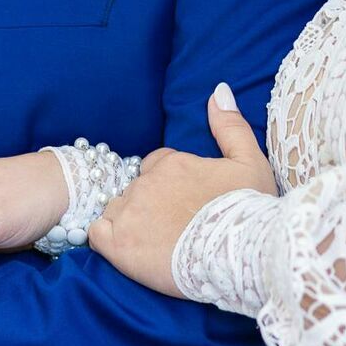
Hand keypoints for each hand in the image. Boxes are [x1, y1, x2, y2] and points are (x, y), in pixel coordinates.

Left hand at [91, 84, 275, 296]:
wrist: (238, 255)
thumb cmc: (247, 210)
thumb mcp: (249, 161)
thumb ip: (230, 125)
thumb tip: (218, 91)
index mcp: (172, 162)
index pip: (156, 165)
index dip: (170, 184)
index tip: (184, 204)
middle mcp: (146, 183)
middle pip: (136, 188)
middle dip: (150, 204)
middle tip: (173, 227)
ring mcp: (129, 213)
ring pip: (117, 209)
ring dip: (130, 222)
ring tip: (156, 243)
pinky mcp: (118, 245)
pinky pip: (96, 234)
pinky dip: (107, 240)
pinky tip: (129, 249)